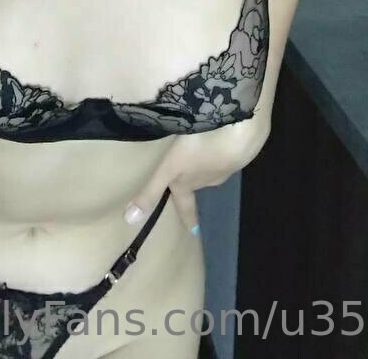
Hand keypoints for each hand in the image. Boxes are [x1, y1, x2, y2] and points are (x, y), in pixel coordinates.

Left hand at [122, 122, 264, 235]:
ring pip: (214, 167)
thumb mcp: (169, 169)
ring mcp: (226, 165)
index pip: (186, 205)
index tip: (193, 232)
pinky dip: (222, 148)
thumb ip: (151, 190)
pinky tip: (220, 138)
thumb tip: (129, 220)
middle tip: (191, 175)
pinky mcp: (238, 150)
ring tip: (204, 152)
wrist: (237, 135)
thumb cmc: (198, 151)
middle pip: (200, 183)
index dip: (187, 218)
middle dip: (195, 181)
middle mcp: (209, 179)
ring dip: (208, 162)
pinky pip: (227, 152)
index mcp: (190, 183)